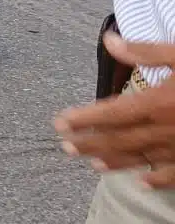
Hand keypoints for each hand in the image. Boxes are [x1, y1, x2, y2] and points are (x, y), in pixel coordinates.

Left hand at [56, 33, 174, 187]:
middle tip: (64, 147)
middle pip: (120, 139)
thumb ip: (146, 52)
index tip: (60, 122)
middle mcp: (167, 129)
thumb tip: (109, 40)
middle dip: (90, 143)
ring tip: (91, 164)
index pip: (111, 113)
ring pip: (143, 157)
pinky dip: (159, 179)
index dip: (84, 118)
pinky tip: (144, 183)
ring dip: (115, 161)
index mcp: (159, 102)